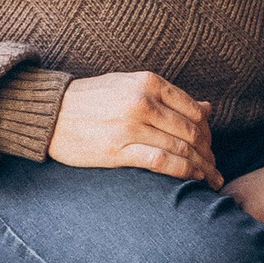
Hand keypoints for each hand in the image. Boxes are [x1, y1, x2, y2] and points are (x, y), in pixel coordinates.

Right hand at [47, 70, 218, 181]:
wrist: (49, 114)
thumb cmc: (90, 100)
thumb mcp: (129, 87)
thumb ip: (168, 97)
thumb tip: (208, 108)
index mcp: (146, 82)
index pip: (192, 109)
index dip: (207, 131)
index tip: (209, 145)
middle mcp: (141, 102)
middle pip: (190, 131)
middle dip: (207, 152)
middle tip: (214, 166)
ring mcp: (130, 127)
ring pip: (180, 148)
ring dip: (201, 166)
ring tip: (211, 178)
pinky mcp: (118, 151)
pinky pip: (161, 162)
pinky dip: (183, 172)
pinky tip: (193, 180)